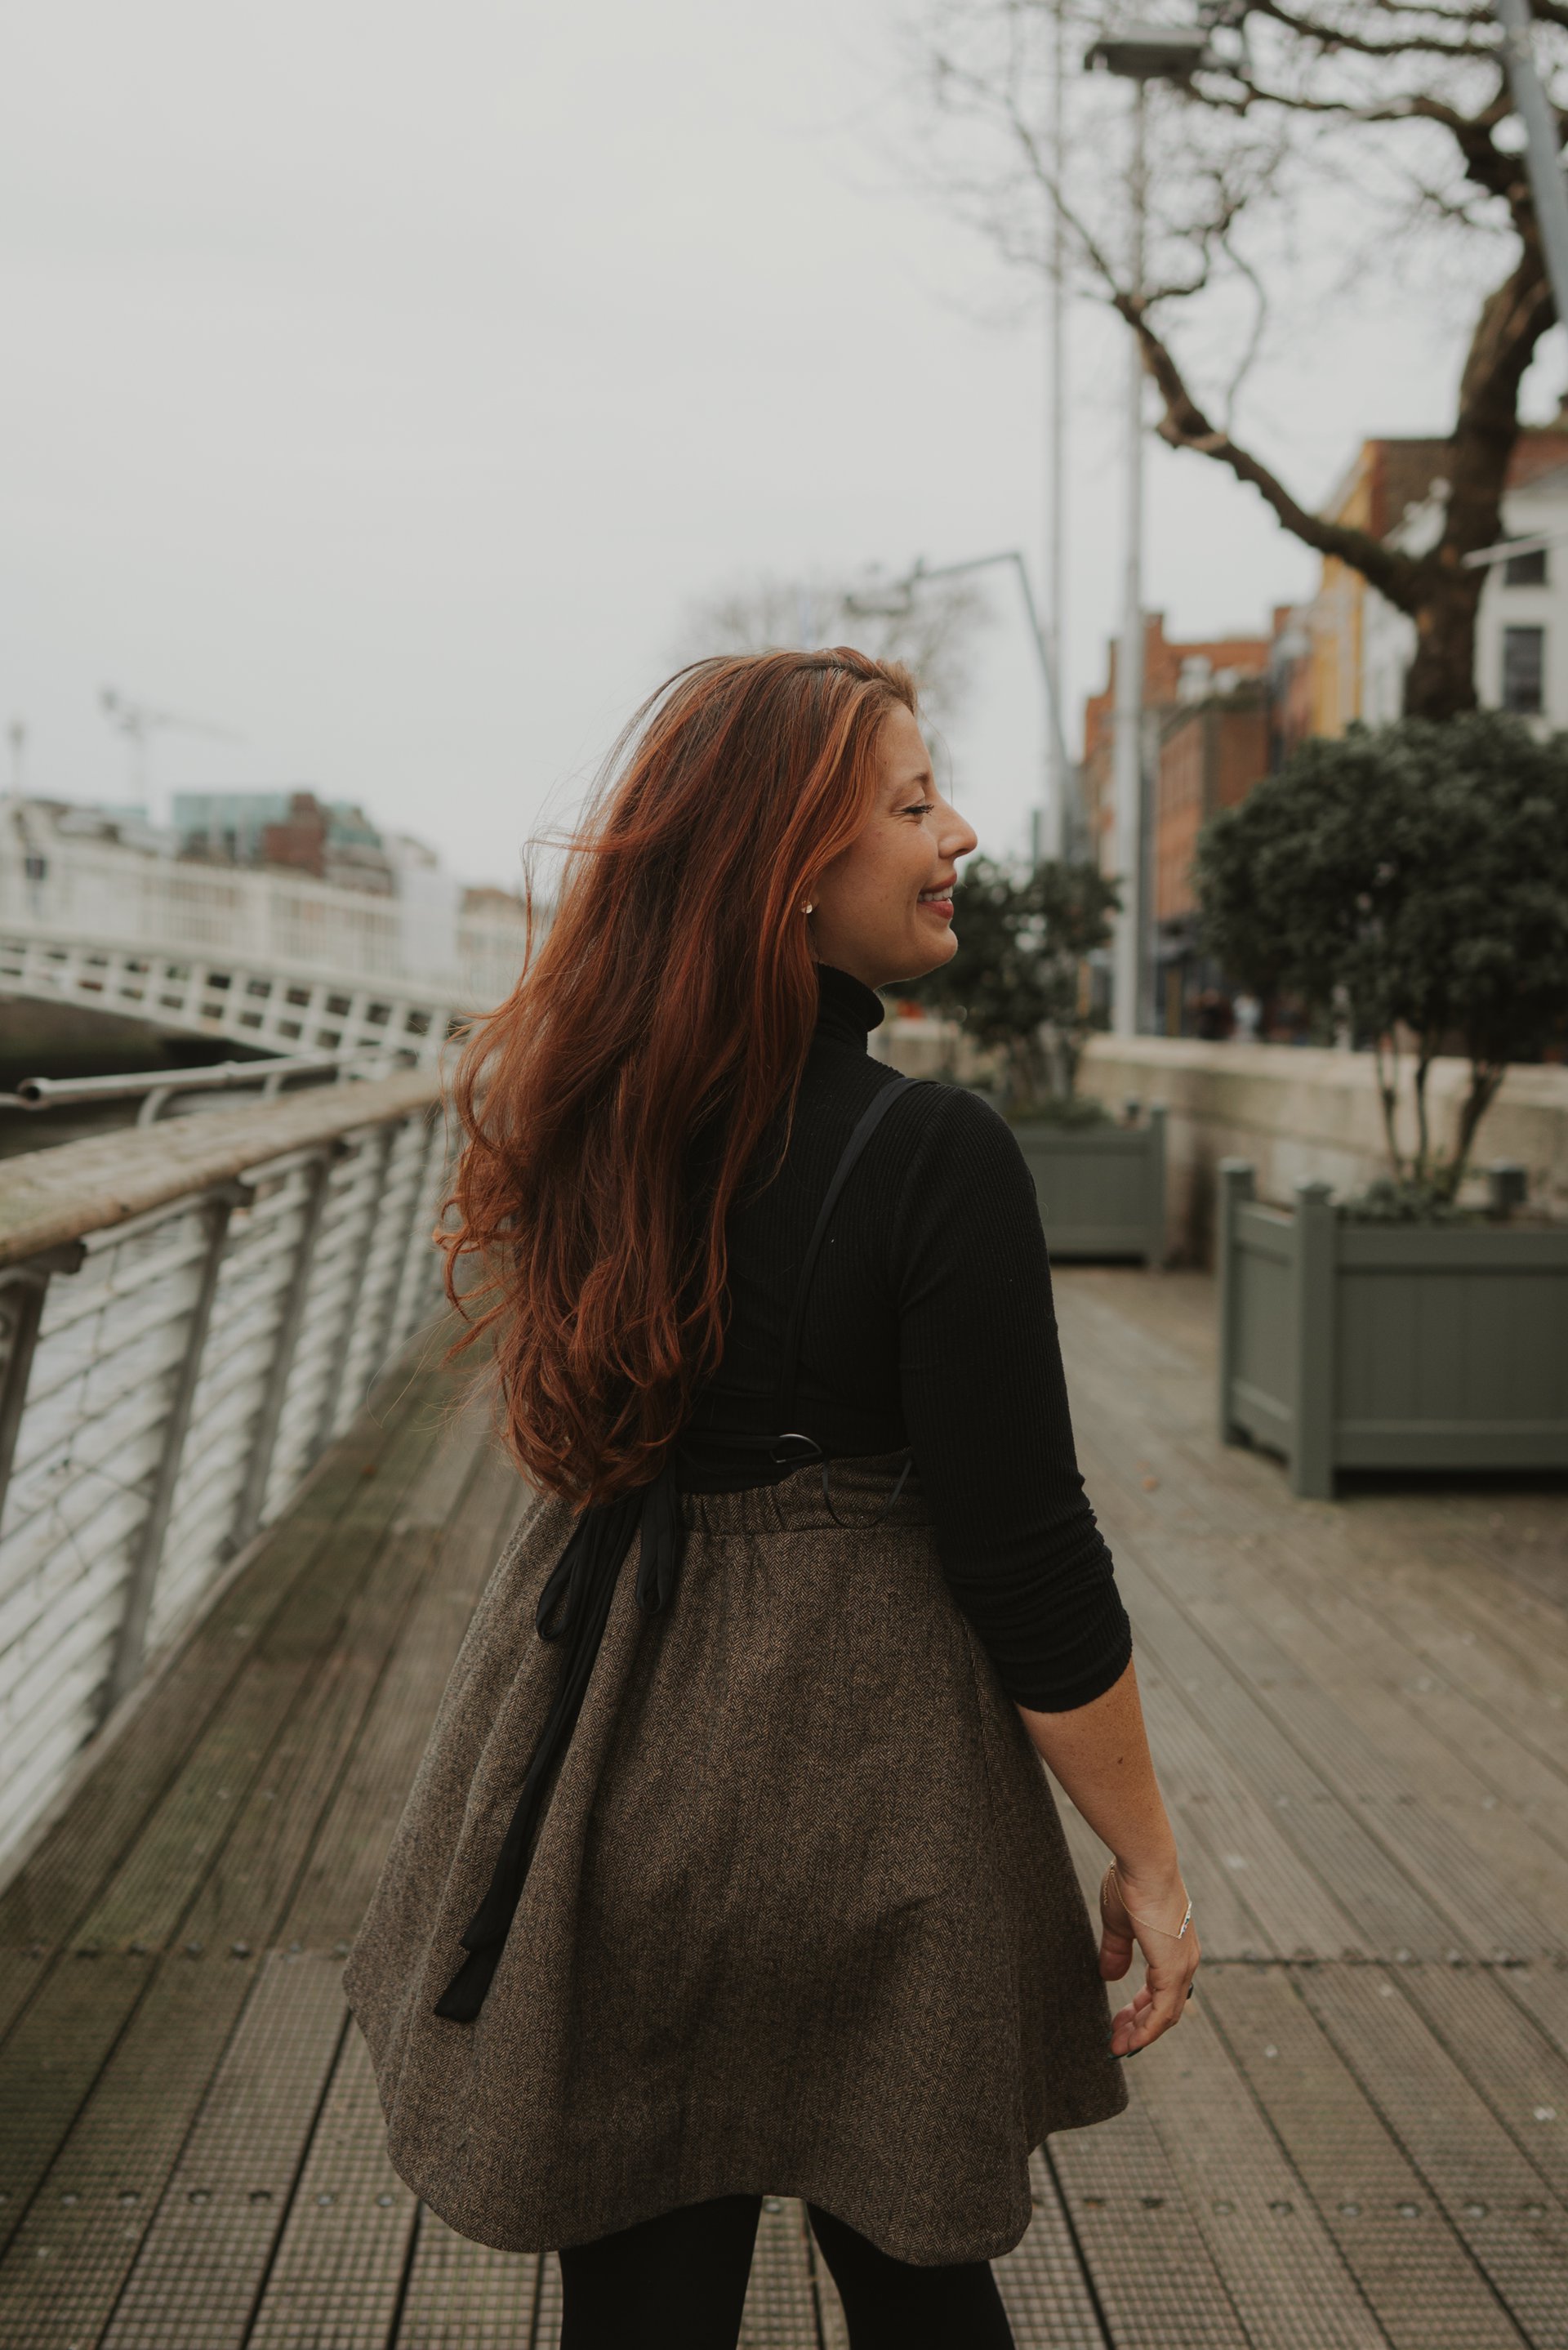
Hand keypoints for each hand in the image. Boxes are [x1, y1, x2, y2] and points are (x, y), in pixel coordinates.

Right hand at [1099, 1861, 1199, 2058]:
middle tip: (1116, 2038)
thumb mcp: (1119, 1923)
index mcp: (1173, 1947)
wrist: (1144, 1864)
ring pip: (1165, 2013)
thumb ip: (1116, 1951)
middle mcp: (1184, 1960)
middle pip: (1165, 2006)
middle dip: (1138, 2025)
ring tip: (1118, 2045)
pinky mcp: (1173, 1970)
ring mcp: (1182, 1966)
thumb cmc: (1131, 1884)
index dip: (1140, 2008)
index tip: (1120, 2020)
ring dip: (1141, 2032)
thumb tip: (1110, 1975)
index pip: (1160, 1988)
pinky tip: (1131, 2041)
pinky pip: (1162, 2011)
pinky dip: (1147, 2030)